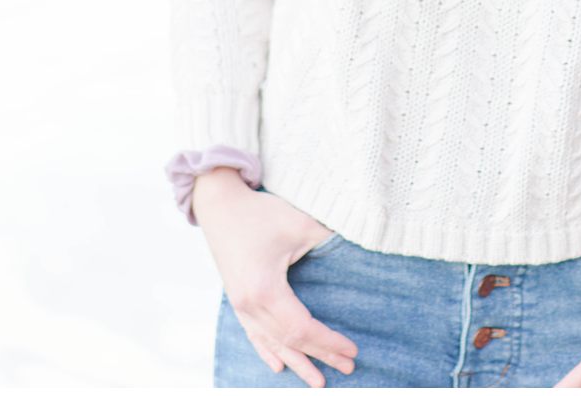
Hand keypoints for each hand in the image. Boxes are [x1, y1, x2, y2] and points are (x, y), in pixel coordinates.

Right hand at [194, 169, 358, 387]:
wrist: (218, 203)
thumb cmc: (259, 212)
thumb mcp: (299, 223)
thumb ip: (329, 241)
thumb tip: (361, 253)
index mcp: (266, 290)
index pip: (303, 328)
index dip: (329, 342)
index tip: (353, 350)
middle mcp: (250, 304)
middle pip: (290, 340)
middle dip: (321, 355)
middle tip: (349, 368)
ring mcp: (240, 304)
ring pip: (272, 343)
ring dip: (297, 362)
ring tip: (318, 381)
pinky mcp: (236, 299)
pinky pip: (253, 334)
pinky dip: (267, 351)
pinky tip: (278, 366)